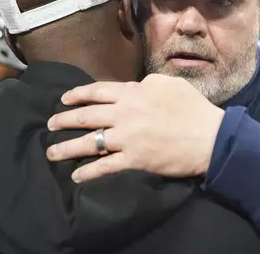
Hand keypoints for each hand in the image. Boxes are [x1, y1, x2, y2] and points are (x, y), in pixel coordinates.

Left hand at [46, 74, 224, 182]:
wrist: (210, 137)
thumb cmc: (193, 108)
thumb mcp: (170, 83)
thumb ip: (147, 83)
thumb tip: (135, 87)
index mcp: (133, 93)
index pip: (97, 91)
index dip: (77, 95)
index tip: (64, 99)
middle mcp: (124, 114)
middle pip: (86, 116)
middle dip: (63, 119)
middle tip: (50, 123)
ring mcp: (127, 138)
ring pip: (88, 142)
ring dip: (66, 147)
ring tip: (51, 152)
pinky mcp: (133, 160)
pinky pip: (104, 166)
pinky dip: (88, 172)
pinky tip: (76, 176)